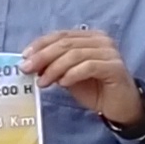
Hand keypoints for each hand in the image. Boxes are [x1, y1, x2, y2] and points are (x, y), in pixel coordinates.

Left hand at [24, 30, 144, 136]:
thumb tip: (31, 63)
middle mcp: (101, 40)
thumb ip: (54, 66)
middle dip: (42, 56)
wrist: (120, 107)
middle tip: (27, 69)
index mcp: (89, 37)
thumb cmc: (95, 89)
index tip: (24, 57)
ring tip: (42, 83)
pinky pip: (89, 66)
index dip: (40, 44)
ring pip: (75, 54)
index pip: (61, 35)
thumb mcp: (68, 76)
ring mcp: (110, 53)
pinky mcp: (115, 67)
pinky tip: (63, 83)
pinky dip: (72, 74)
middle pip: (65, 44)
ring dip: (54, 68)